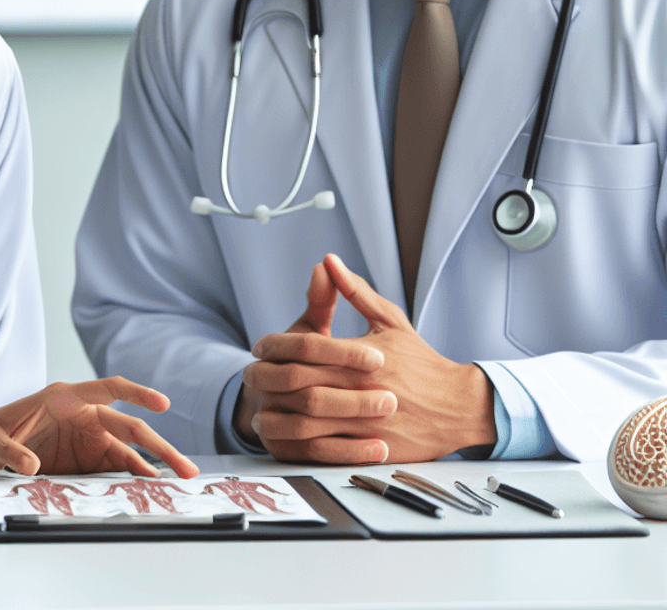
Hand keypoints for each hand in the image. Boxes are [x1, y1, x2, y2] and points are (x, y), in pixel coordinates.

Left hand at [0, 378, 199, 478]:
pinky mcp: (83, 458)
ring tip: (177, 482)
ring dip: (152, 465)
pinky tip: (149, 490)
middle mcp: (81, 414)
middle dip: (158, 444)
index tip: (161, 404)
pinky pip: (114, 466)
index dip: (135, 394)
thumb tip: (30, 464)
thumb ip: (10, 451)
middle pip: (127, 425)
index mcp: (62, 397)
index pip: (106, 389)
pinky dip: (132, 477)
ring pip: (127, 449)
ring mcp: (85, 436)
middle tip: (184, 466)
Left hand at [238, 255, 495, 463]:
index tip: (259, 347)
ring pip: (312, 420)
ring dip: (281, 417)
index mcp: (363, 355)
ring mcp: (369, 421)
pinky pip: (330, 450)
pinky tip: (286, 437)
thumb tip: (328, 261)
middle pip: (304, 384)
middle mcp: (364, 388)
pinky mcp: (375, 448)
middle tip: (250, 378)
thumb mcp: (390, 320)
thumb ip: (355, 292)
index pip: (309, 349)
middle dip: (272, 381)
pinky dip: (303, 444)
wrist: (460, 405)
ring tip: (259, 411)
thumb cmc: (422, 360)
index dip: (278, 348)